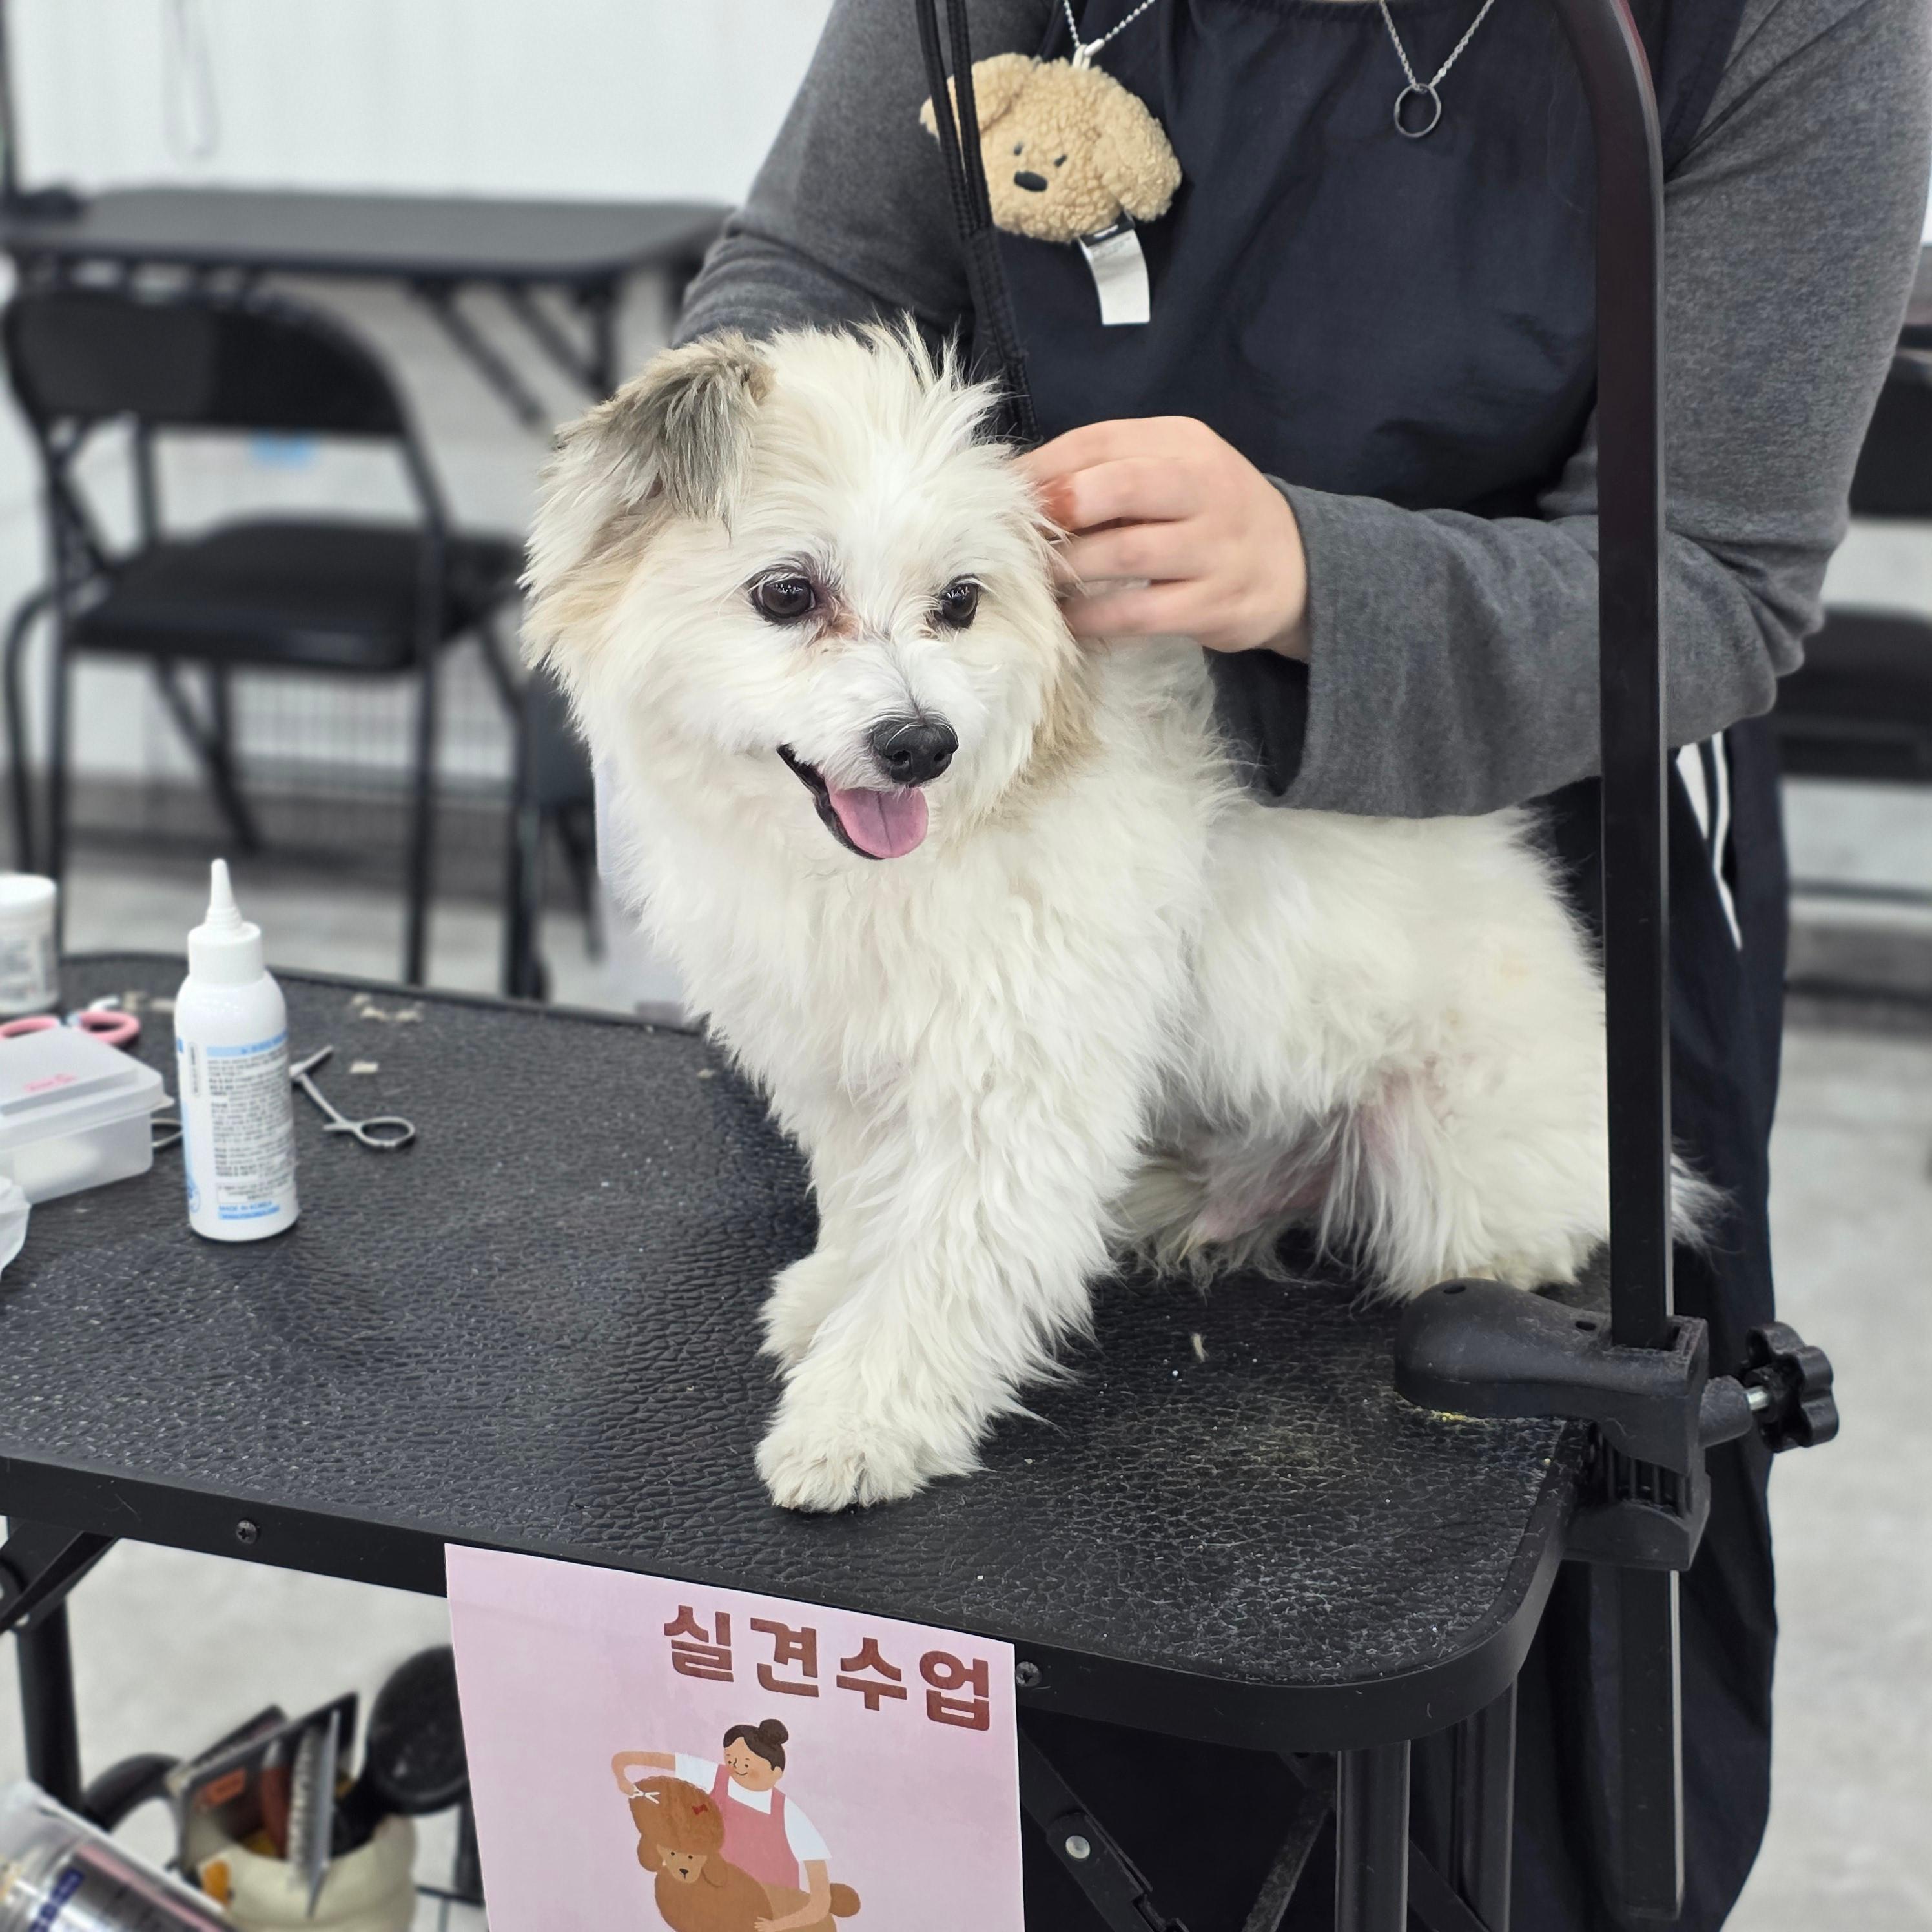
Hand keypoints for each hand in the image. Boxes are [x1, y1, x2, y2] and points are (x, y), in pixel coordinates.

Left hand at [1017, 418, 1308, 657]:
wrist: (1296, 566)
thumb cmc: (1209, 516)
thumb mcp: (1172, 473)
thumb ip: (1108, 471)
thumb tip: (1021, 486)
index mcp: (1185, 443)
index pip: (1102, 441)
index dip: (1045, 467)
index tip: (1005, 494)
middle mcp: (1205, 487)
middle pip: (1118, 487)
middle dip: (1060, 509)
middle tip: (1022, 534)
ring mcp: (1214, 548)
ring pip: (1124, 553)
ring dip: (1068, 568)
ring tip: (1035, 578)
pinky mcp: (1214, 604)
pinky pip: (1138, 613)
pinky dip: (1093, 617)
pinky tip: (1066, 618)